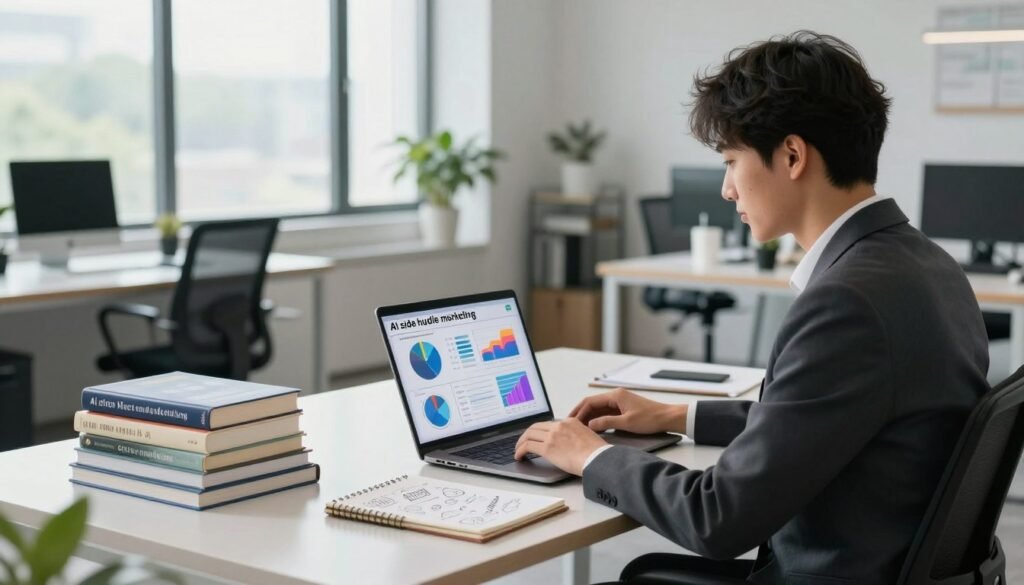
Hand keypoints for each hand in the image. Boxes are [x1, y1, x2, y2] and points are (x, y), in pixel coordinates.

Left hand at [513, 418, 608, 475]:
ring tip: (518, 450)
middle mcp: (559, 426)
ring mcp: (552, 436)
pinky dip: (520, 451)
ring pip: (529, 435)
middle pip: (535, 427)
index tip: (536, 436)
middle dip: (527, 435)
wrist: (598, 459)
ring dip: (520, 443)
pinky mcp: (547, 448)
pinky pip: (527, 446)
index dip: (539, 431)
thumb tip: (570, 444)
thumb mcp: (588, 437)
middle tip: (522, 442)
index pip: (548, 424)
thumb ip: (576, 436)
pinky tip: (519, 456)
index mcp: (569, 422)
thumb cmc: (598, 453)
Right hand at [569, 388, 686, 434]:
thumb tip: (590, 425)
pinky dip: (598, 420)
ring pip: (598, 409)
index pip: (590, 402)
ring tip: (578, 428)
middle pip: (592, 404)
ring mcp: (620, 403)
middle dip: (580, 414)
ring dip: (588, 417)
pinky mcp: (623, 410)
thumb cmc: (650, 418)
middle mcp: (616, 397)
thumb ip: (606, 423)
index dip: (579, 411)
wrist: (668, 418)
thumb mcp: (626, 422)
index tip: (571, 421)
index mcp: (615, 396)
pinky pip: (606, 413)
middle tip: (570, 424)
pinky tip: (593, 428)